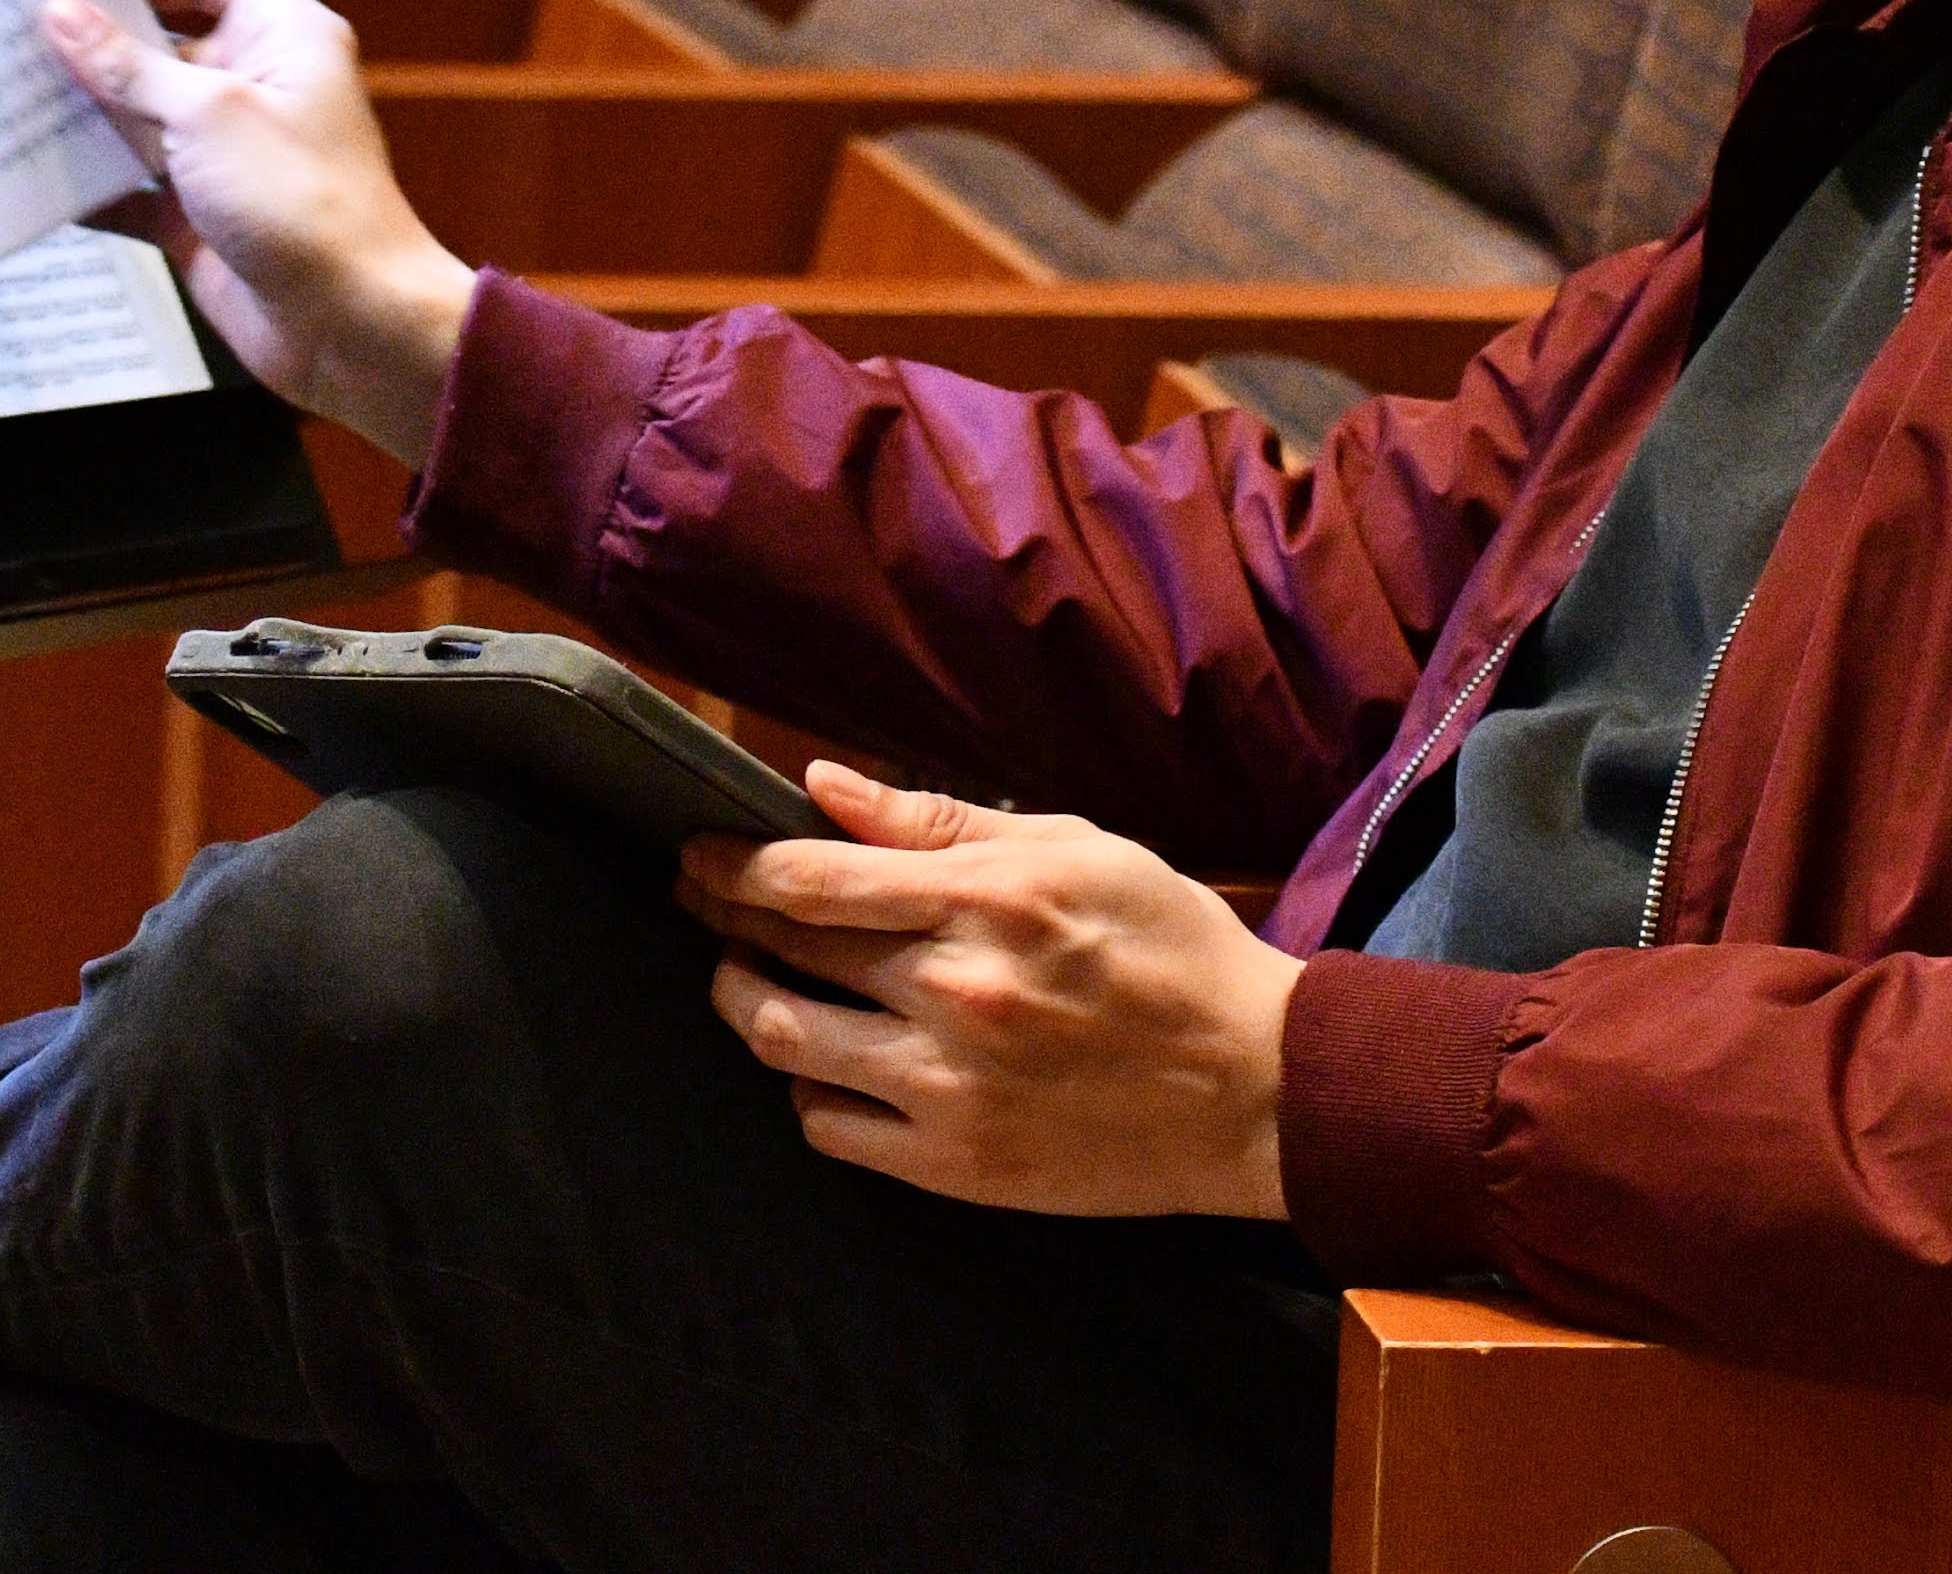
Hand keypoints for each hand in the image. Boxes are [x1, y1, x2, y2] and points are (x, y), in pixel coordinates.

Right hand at [38, 0, 473, 461]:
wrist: (352, 325)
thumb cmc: (310, 206)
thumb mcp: (208, 115)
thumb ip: (129, 65)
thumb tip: (65, 15)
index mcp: (282, 35)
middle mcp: (256, 86)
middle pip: (162, 41)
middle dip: (94, 46)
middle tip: (16, 46)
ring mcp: (226, 153)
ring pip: (140, 117)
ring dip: (83, 117)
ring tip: (8, 108)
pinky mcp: (201, 215)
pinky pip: (133, 188)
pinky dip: (92, 187)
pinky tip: (39, 187)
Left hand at [682, 763, 1299, 1222]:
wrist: (1253, 1088)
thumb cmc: (1173, 949)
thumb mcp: (1074, 849)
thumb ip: (942, 822)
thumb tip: (825, 787)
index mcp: (987, 903)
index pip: (811, 879)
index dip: (734, 863)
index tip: (698, 852)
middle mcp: (955, 995)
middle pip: (788, 950)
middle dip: (725, 919)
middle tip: (703, 902)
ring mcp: (950, 1089)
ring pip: (787, 1042)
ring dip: (745, 1002)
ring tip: (744, 981)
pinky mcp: (956, 1166)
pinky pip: (831, 1128)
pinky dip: (809, 1090)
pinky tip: (824, 1064)